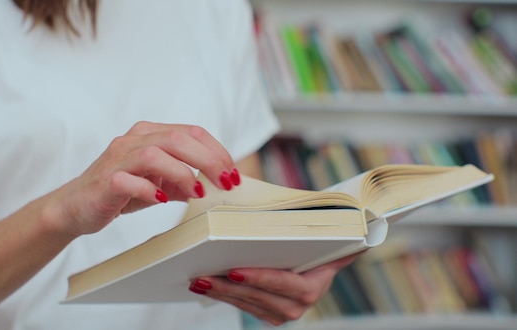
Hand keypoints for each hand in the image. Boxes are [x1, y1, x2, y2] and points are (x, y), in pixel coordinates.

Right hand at [45, 121, 240, 236]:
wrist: (75, 206)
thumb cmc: (119, 191)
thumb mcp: (158, 182)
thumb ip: (183, 180)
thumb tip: (215, 185)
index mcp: (150, 134)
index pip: (192, 132)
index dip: (217, 151)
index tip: (233, 174)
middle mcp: (134, 140)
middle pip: (179, 139)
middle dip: (208, 160)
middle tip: (225, 182)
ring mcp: (118, 158)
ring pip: (155, 153)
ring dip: (183, 174)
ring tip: (197, 193)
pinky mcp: (106, 180)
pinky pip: (129, 180)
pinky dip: (150, 189)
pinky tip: (162, 200)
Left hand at [188, 254, 359, 325]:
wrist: (314, 263)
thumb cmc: (317, 247)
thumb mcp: (331, 243)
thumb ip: (346, 238)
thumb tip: (370, 228)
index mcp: (313, 288)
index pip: (285, 285)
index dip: (261, 280)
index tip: (236, 271)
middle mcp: (296, 305)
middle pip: (259, 298)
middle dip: (229, 288)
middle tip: (204, 276)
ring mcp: (279, 312)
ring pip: (245, 304)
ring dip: (219, 293)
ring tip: (197, 280)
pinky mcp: (264, 312)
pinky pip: (241, 305)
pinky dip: (221, 295)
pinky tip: (202, 284)